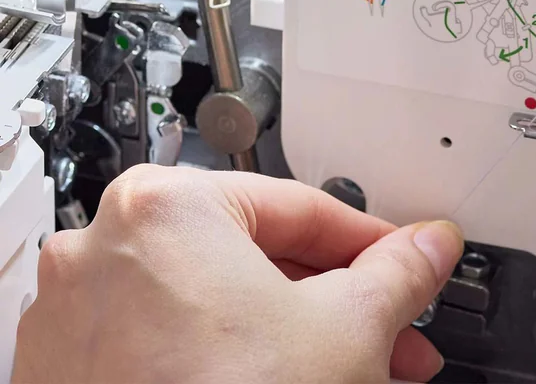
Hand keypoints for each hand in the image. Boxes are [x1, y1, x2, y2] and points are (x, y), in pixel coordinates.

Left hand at [13, 165, 463, 382]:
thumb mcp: (349, 330)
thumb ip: (397, 272)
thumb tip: (426, 246)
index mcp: (163, 207)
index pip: (300, 207)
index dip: (370, 243)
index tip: (403, 262)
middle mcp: (101, 251)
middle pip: (257, 260)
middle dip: (335, 303)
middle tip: (389, 331)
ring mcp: (73, 321)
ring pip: (216, 305)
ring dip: (290, 334)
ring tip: (350, 370)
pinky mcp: (68, 376)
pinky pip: (172, 345)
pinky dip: (230, 359)